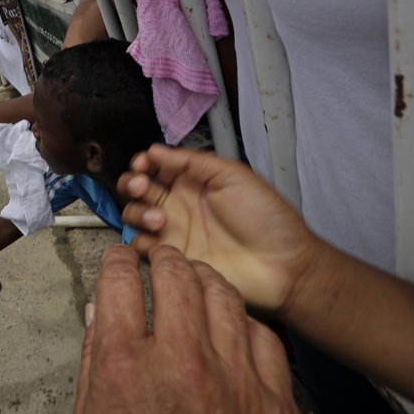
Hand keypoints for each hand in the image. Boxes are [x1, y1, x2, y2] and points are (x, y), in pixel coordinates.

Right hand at [74, 245, 298, 413]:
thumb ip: (96, 360)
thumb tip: (99, 313)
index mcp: (127, 366)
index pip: (118, 281)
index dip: (116, 261)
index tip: (118, 260)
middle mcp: (181, 361)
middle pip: (175, 275)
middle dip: (162, 259)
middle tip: (158, 260)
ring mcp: (233, 379)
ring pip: (223, 295)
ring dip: (204, 280)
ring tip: (194, 280)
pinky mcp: (273, 400)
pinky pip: (263, 336)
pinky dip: (244, 324)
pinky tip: (232, 326)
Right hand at [117, 144, 317, 311]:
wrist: (282, 264)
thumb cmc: (266, 217)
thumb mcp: (232, 175)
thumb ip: (192, 161)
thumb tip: (155, 149)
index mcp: (193, 181)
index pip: (155, 166)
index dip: (143, 163)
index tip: (143, 164)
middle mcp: (179, 204)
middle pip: (137, 189)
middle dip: (132, 183)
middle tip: (142, 186)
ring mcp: (174, 231)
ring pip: (134, 216)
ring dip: (139, 212)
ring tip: (162, 219)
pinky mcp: (174, 257)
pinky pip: (142, 248)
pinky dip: (142, 242)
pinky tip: (160, 240)